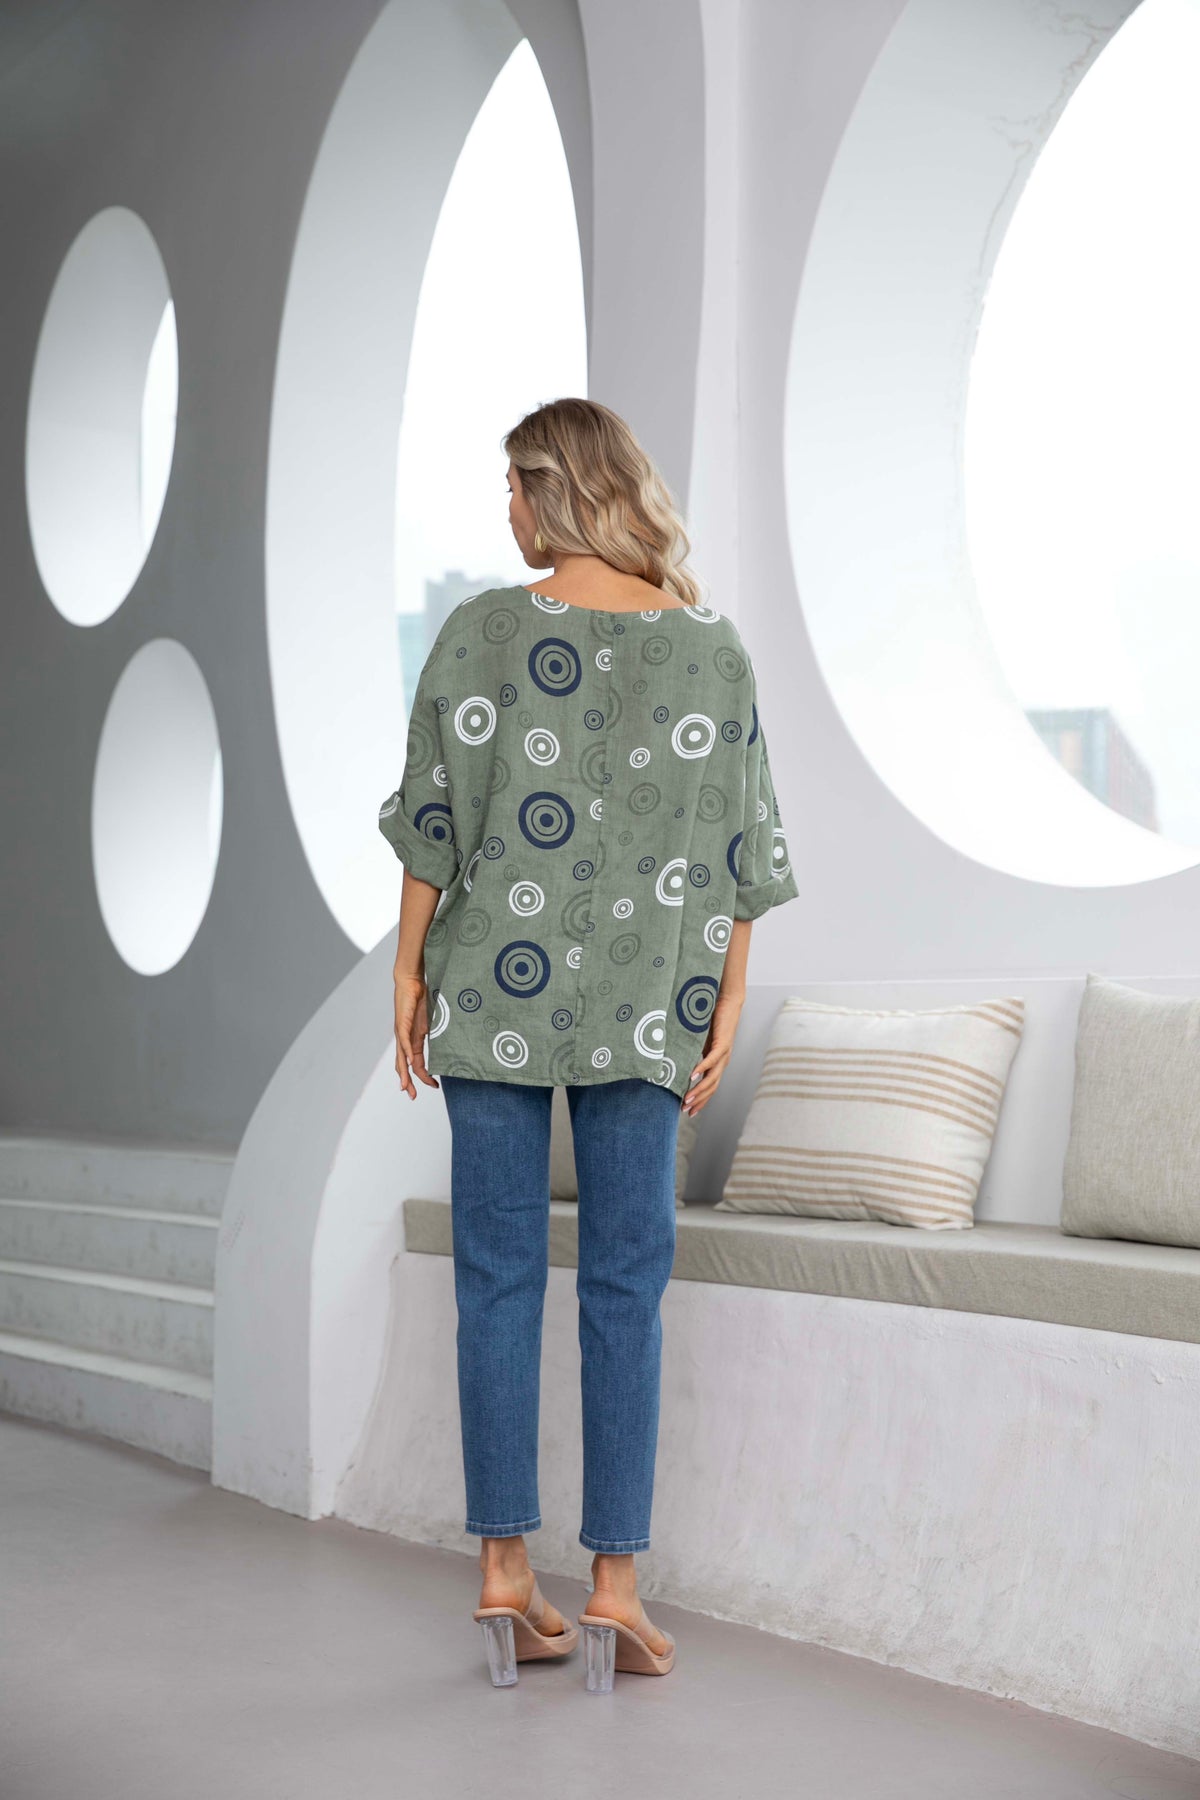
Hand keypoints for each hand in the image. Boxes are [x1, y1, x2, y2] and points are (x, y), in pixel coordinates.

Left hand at [393, 973, 438, 1098]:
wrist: (411, 981)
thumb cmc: (422, 999)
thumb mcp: (434, 1022)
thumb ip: (438, 1034)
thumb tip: (453, 1043)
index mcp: (414, 1040)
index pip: (418, 1064)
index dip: (424, 1076)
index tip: (434, 1086)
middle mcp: (405, 1039)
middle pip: (405, 1066)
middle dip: (408, 1082)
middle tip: (412, 1096)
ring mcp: (402, 1032)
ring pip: (401, 1057)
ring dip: (404, 1073)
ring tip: (406, 1086)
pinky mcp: (402, 1023)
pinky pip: (404, 1041)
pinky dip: (407, 1053)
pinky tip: (410, 1062)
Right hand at [682, 990, 742, 1116]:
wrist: (727, 1001)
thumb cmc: (711, 1019)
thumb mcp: (698, 1040)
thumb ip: (691, 1052)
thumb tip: (675, 1061)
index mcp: (717, 1062)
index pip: (710, 1087)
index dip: (701, 1100)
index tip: (688, 1111)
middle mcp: (722, 1061)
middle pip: (712, 1087)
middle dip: (699, 1101)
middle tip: (685, 1110)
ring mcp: (724, 1053)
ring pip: (712, 1078)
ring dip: (699, 1090)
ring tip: (687, 1098)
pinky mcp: (723, 1043)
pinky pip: (712, 1059)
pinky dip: (702, 1068)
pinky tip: (693, 1076)